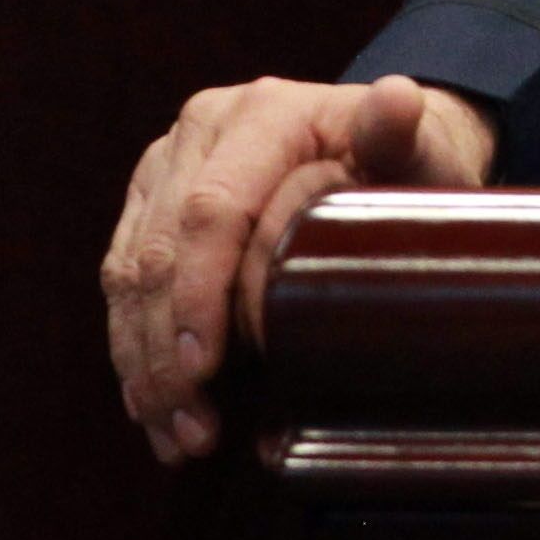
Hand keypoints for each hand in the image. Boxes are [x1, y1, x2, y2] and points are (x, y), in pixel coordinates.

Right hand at [102, 72, 493, 463]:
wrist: (379, 144)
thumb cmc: (404, 158)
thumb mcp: (416, 148)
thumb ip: (400, 132)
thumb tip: (396, 101)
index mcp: (262, 113)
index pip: (211, 211)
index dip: (198, 294)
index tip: (203, 369)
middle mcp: (202, 127)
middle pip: (158, 251)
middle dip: (166, 352)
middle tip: (195, 432)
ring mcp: (167, 163)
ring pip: (128, 274)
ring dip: (145, 366)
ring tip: (179, 439)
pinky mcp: (149, 199)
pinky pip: (123, 280)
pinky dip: (135, 351)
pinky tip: (156, 410)